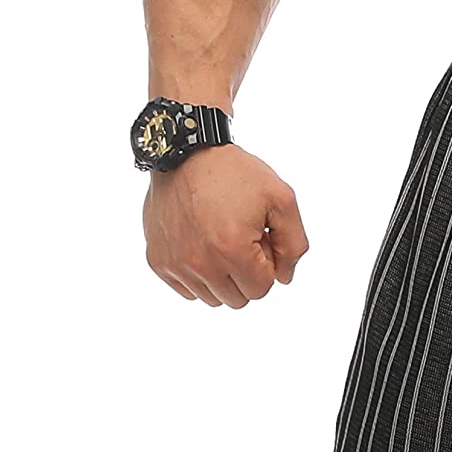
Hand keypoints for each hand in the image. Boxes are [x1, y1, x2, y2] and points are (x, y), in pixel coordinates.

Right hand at [143, 146, 308, 307]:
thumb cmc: (233, 173)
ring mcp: (175, 263)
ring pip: (211, 297)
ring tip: (219, 239)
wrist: (186, 152)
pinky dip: (197, 274)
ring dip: (222, 276)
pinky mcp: (158, 260)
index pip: (261, 289)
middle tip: (240, 238)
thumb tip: (283, 278)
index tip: (258, 237)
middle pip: (238, 298)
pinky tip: (201, 243)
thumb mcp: (281, 199)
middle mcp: (200, 262)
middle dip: (246, 273)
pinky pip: (187, 289)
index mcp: (232, 250)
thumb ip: (294, 245)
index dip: (266, 262)